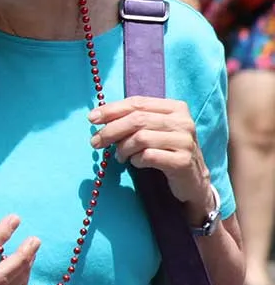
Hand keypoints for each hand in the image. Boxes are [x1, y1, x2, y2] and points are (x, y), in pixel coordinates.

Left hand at [90, 97, 211, 212]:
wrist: (193, 180)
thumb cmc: (166, 150)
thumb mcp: (152, 130)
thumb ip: (132, 120)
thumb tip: (97, 117)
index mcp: (175, 107)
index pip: (137, 103)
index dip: (112, 109)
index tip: (92, 119)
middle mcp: (183, 121)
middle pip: (137, 120)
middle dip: (111, 130)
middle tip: (95, 142)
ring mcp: (185, 141)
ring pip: (141, 138)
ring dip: (123, 148)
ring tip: (119, 156)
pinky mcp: (183, 161)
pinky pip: (148, 156)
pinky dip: (136, 160)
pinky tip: (136, 163)